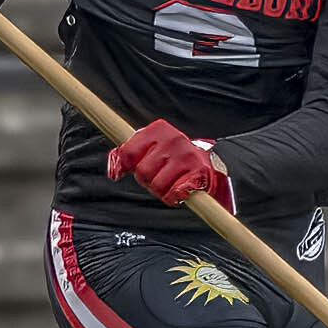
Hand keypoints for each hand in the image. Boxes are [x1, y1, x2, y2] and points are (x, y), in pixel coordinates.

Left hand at [107, 118, 229, 211]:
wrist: (213, 163)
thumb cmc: (174, 158)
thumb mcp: (151, 148)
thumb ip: (129, 154)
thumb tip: (114, 170)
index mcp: (158, 130)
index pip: (128, 151)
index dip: (124, 165)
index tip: (125, 171)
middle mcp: (173, 139)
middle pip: (142, 172)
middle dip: (148, 180)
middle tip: (158, 177)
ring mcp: (186, 155)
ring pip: (157, 185)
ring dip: (161, 191)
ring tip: (170, 183)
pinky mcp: (198, 172)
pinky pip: (174, 194)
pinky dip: (174, 197)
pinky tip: (180, 191)